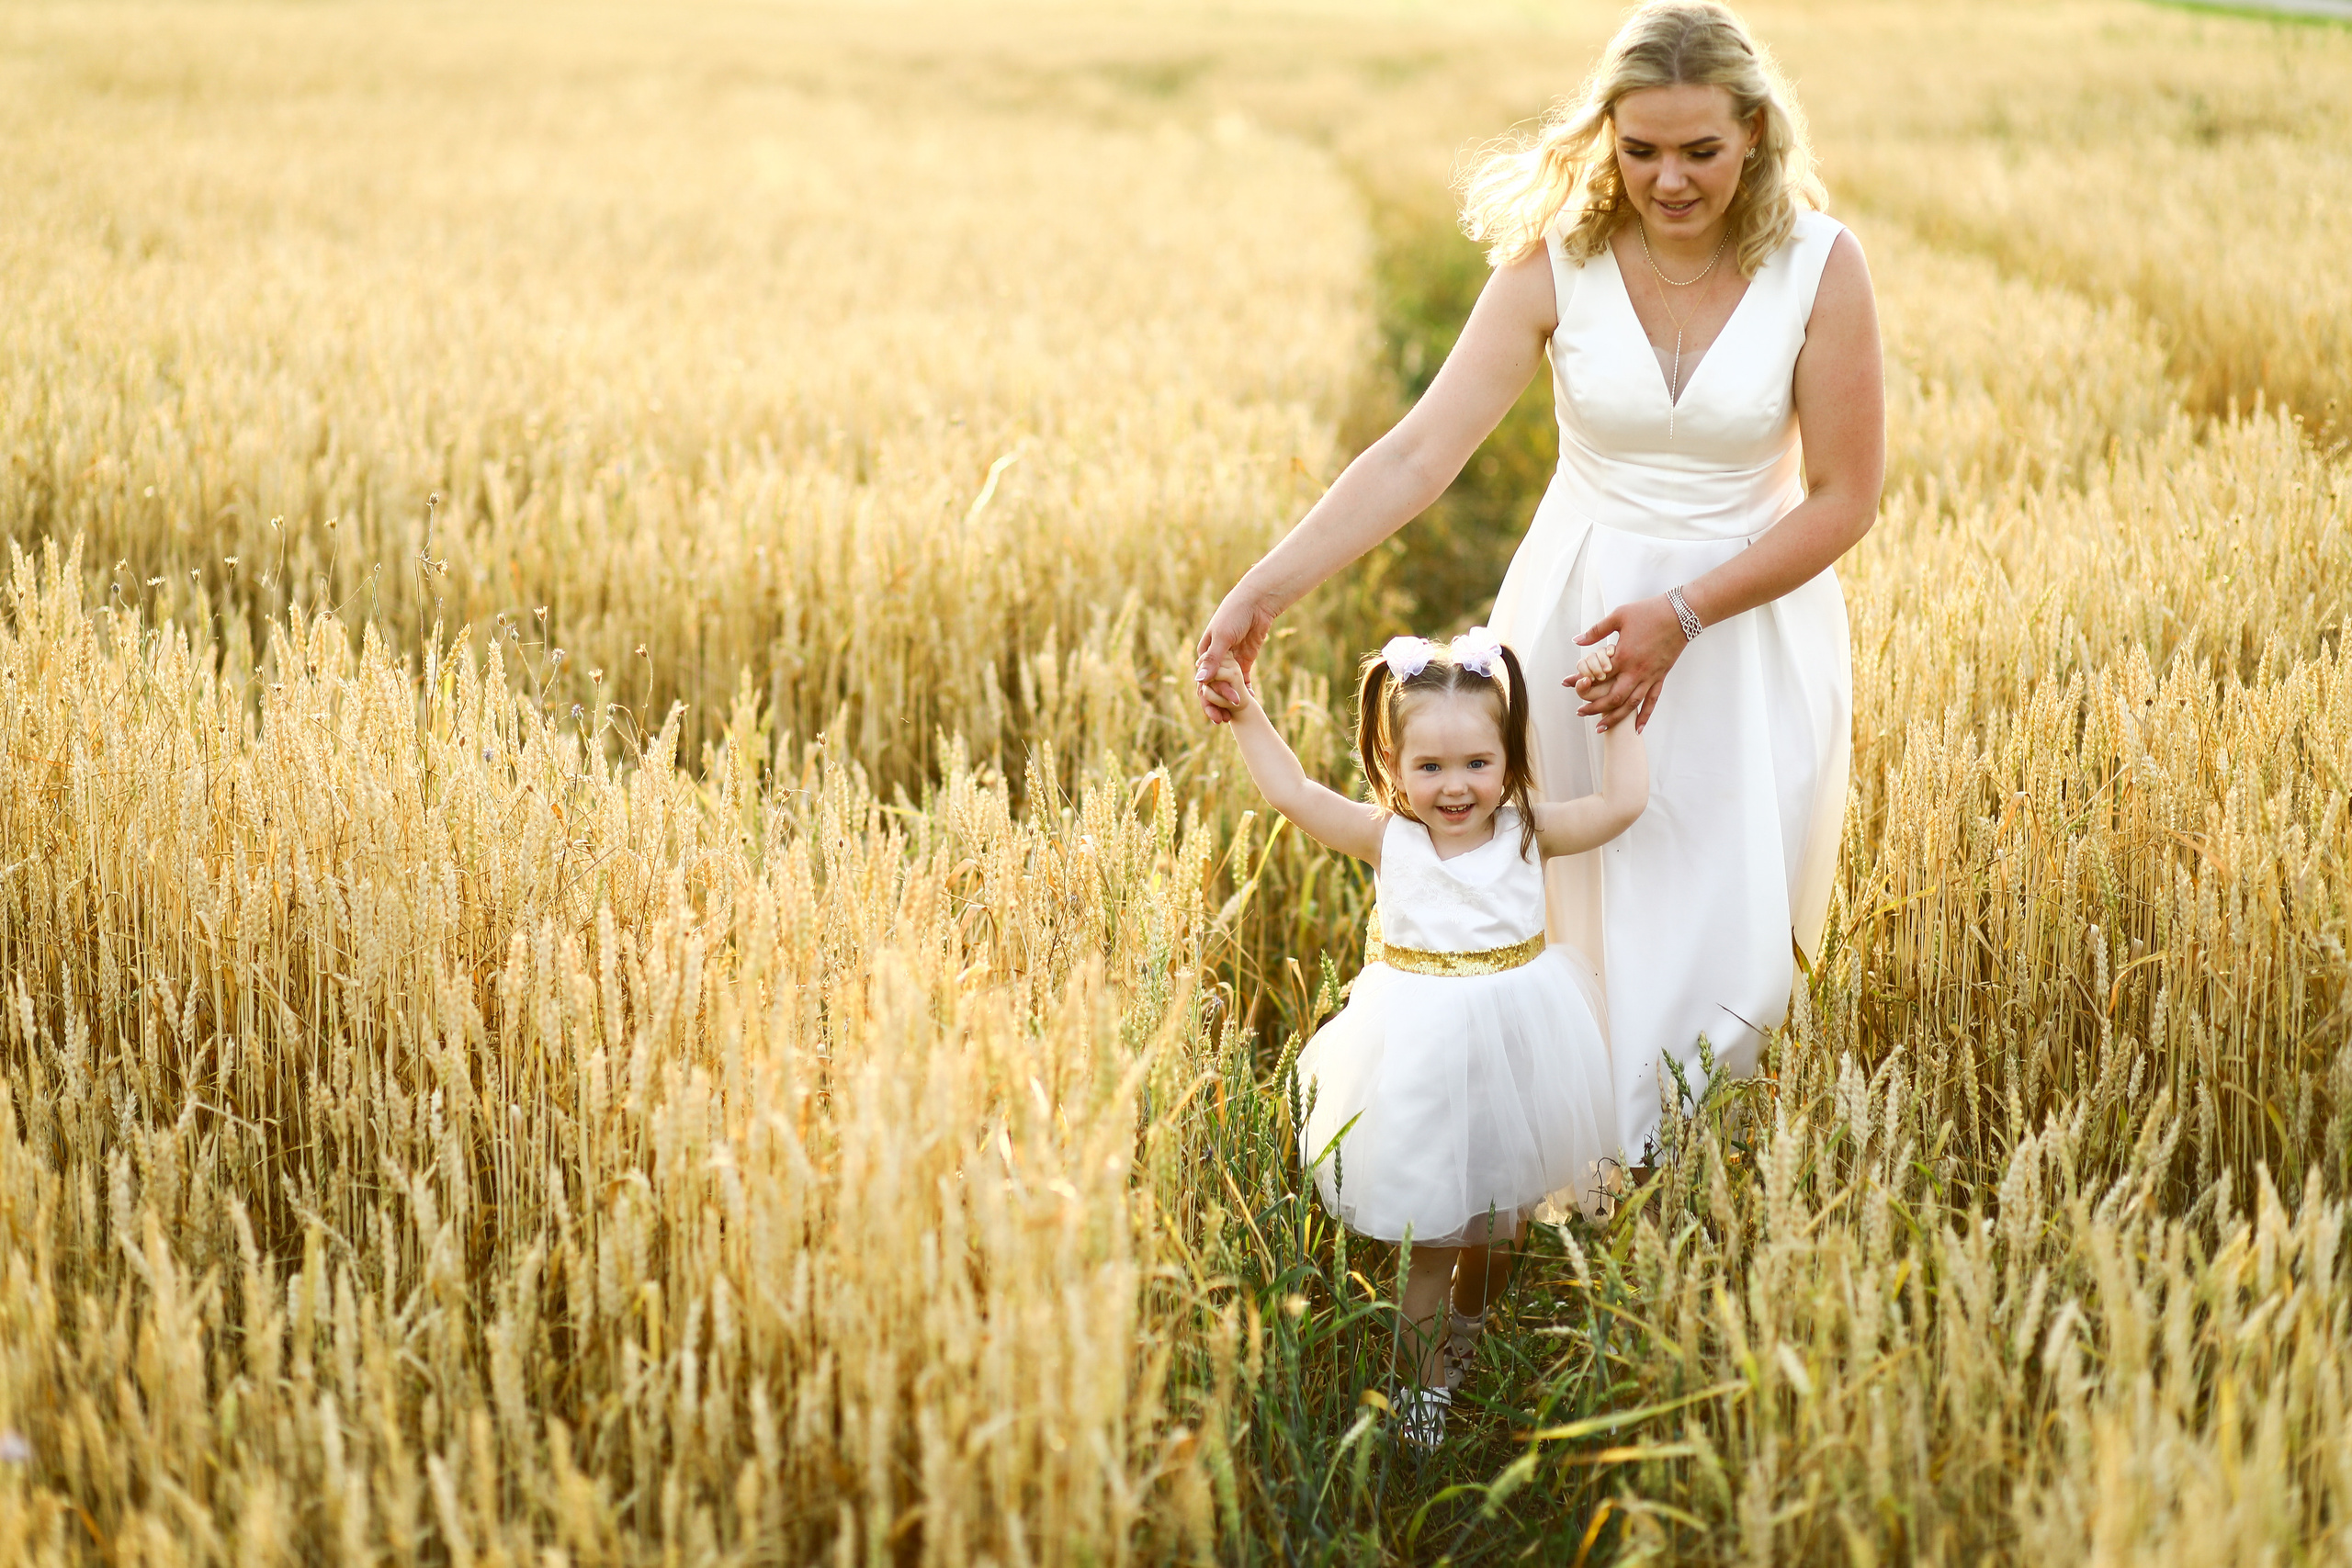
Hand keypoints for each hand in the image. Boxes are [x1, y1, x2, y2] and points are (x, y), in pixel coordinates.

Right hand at [1195, 586, 1278, 723]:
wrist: (1256, 603)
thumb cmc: (1234, 614)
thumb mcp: (1222, 637)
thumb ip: (1213, 660)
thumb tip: (1199, 680)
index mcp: (1205, 653)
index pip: (1203, 682)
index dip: (1208, 699)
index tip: (1216, 713)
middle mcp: (1216, 659)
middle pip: (1213, 687)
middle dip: (1217, 704)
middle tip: (1224, 720)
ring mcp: (1230, 661)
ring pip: (1227, 686)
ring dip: (1229, 700)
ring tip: (1235, 714)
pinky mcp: (1244, 661)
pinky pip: (1243, 680)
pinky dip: (1245, 690)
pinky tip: (1251, 700)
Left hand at [1572, 595, 1685, 731]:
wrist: (1681, 614)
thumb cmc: (1649, 612)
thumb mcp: (1619, 616)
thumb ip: (1596, 630)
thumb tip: (1577, 640)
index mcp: (1623, 656)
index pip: (1597, 675)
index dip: (1581, 681)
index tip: (1568, 685)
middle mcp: (1636, 671)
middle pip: (1612, 698)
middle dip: (1594, 708)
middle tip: (1580, 713)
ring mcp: (1650, 676)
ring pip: (1631, 704)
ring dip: (1615, 718)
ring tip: (1601, 727)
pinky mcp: (1661, 677)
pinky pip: (1652, 701)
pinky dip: (1644, 716)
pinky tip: (1637, 729)